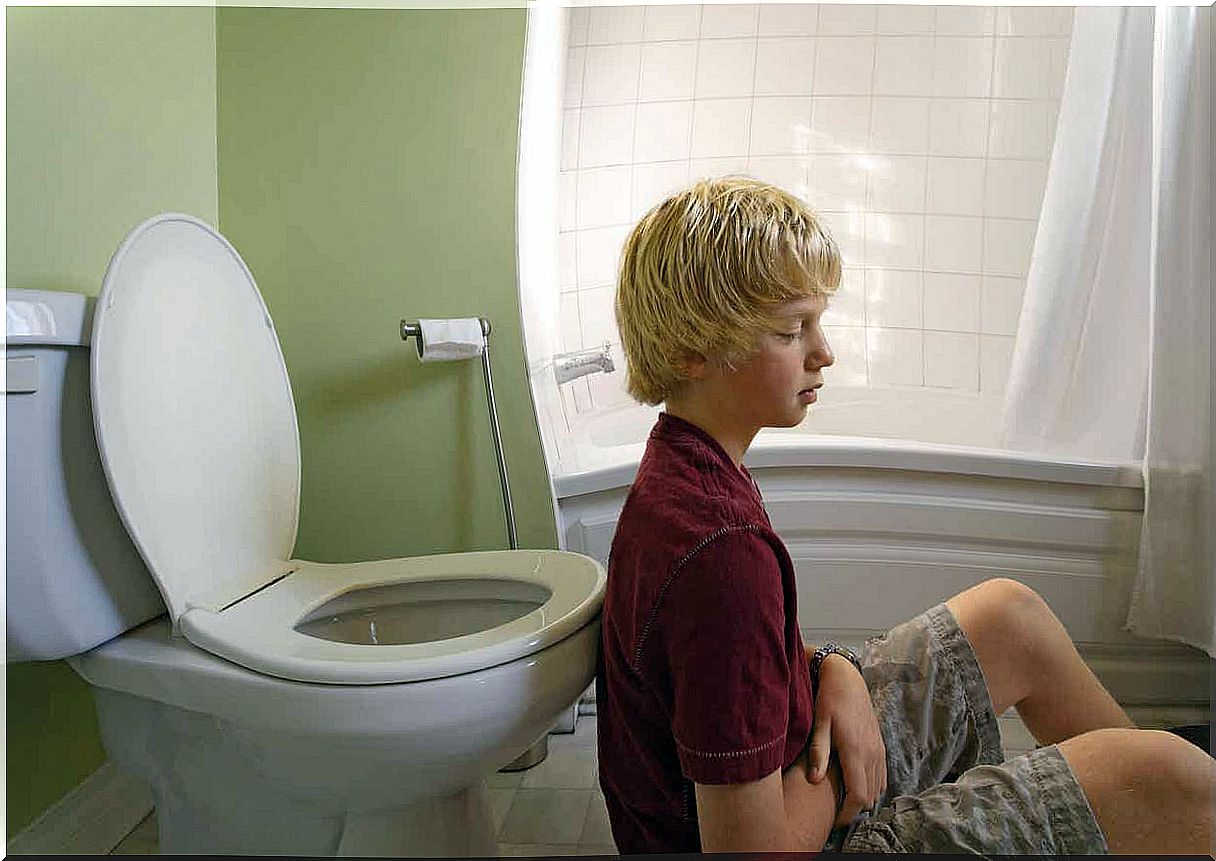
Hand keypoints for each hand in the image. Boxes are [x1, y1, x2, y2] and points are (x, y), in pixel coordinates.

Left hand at [806, 653, 886, 827]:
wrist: (847, 679)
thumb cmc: (830, 700)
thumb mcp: (819, 724)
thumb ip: (819, 753)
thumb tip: (815, 780)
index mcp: (856, 750)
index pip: (858, 794)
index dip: (848, 813)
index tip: (835, 819)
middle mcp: (872, 753)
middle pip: (870, 796)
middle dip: (855, 809)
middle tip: (836, 811)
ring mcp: (879, 749)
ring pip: (878, 787)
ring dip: (864, 797)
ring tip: (844, 799)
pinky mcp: (880, 745)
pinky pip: (882, 775)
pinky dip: (872, 785)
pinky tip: (856, 783)